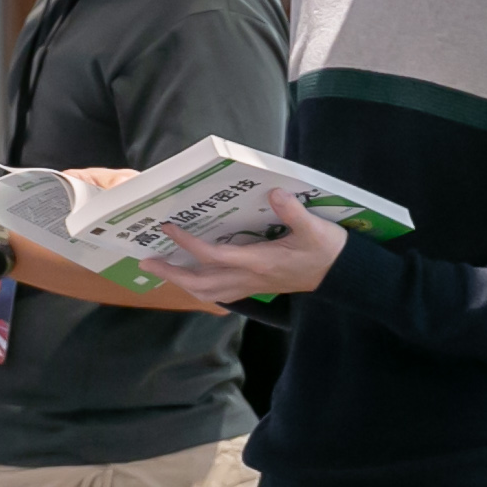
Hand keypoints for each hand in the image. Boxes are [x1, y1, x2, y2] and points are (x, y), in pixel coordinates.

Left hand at [138, 189, 347, 302]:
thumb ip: (294, 212)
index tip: (168, 229)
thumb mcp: (315, 228)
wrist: (341, 275)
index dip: (188, 244)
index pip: (214, 256)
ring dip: (181, 282)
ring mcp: (252, 286)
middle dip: (171, 273)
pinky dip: (200, 287)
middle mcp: (250, 278)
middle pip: (201, 282)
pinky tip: (190, 278)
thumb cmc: (327, 250)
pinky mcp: (255, 288)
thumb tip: (275, 192)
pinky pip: (220, 293)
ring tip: (160, 269)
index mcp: (259, 262)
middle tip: (146, 261)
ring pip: (208, 292)